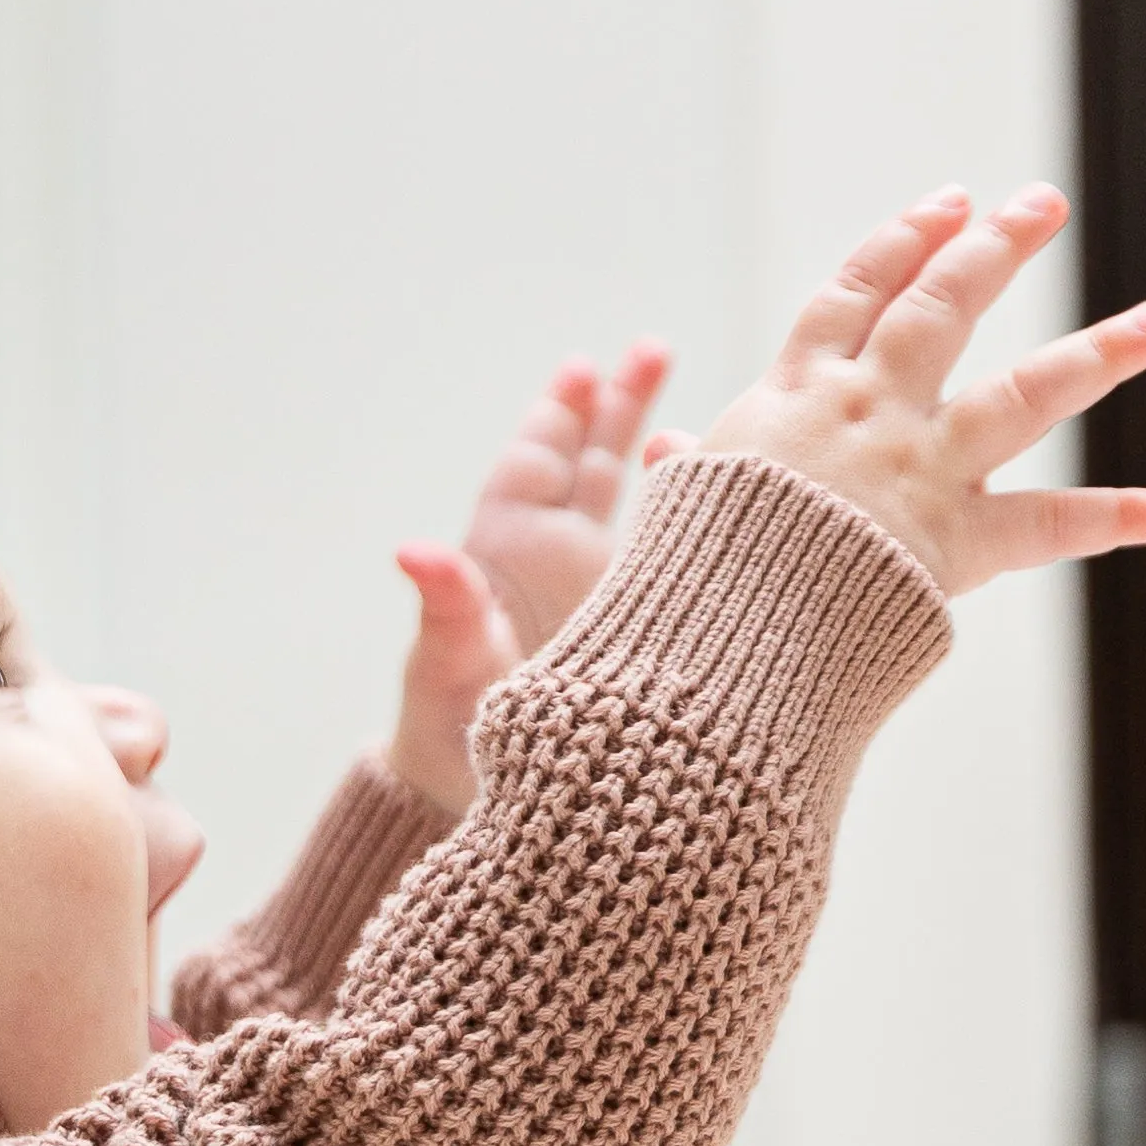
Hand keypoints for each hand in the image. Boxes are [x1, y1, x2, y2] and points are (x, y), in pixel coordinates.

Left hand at [389, 340, 673, 817]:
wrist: (481, 795)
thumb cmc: (448, 728)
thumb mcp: (449, 666)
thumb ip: (445, 608)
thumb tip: (412, 551)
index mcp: (506, 550)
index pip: (536, 465)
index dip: (558, 417)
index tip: (583, 371)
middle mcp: (554, 557)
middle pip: (587, 462)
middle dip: (615, 404)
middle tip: (650, 349)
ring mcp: (596, 586)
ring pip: (631, 498)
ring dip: (657, 443)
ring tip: (705, 407)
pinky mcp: (634, 621)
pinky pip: (667, 556)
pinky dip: (692, 517)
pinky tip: (733, 491)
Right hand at [688, 187, 1145, 597]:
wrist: (725, 633)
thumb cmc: (690, 573)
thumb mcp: (678, 505)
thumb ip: (683, 470)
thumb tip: (655, 451)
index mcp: (796, 397)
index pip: (855, 298)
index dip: (902, 246)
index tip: (947, 206)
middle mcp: (869, 414)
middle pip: (943, 309)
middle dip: (996, 250)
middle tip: (1043, 205)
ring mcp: (923, 469)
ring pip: (1027, 393)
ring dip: (1102, 352)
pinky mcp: (959, 539)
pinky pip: (1051, 525)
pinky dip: (1115, 520)